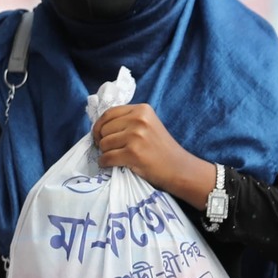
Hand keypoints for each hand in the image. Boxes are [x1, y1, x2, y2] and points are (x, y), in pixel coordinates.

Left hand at [92, 104, 216, 201]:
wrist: (179, 168)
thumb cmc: (161, 149)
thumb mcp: (148, 125)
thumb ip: (128, 121)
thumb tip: (99, 126)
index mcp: (142, 109)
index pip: (109, 113)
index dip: (99, 126)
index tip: (100, 136)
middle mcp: (139, 119)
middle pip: (104, 129)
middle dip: (103, 141)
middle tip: (111, 149)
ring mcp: (136, 136)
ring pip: (104, 144)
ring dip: (105, 153)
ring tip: (116, 157)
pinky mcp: (133, 153)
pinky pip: (106, 158)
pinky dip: (105, 163)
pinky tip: (111, 165)